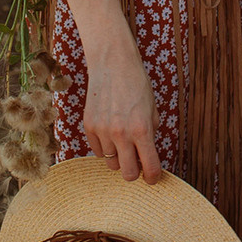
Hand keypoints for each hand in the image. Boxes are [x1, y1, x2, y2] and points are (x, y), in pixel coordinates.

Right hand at [80, 30, 161, 183]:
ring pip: (111, 162)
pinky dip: (105, 147)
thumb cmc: (137, 86)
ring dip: (119, 156)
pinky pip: (98, 151)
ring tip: (123, 140)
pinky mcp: (89, 126)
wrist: (113, 64)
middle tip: (137, 164)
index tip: (152, 178)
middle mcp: (121, 133)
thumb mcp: (152, 110)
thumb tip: (145, 158)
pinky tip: (110, 133)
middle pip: (127, 174)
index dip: (153, 177)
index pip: (150, 167)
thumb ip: (150, 135)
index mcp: (142, 129)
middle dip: (134, 172)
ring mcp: (103, 131)